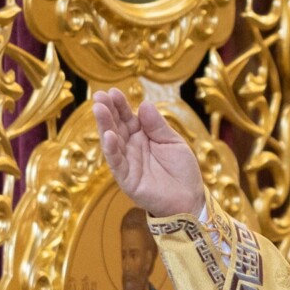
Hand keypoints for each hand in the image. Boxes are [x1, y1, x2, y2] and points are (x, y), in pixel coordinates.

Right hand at [92, 90, 206, 218]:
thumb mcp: (173, 141)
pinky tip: (108, 136)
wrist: (190, 198)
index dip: (120, 105)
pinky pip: (117, 163)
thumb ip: (157, 125)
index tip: (113, 92)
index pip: (128, 117)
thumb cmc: (182, 170)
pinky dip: (112, 149)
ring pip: (112, 142)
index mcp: (142, 136)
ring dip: (104, 126)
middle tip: (99, 96)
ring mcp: (127, 162)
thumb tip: (144, 104)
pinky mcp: (126, 179)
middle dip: (107, 111)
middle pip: (116, 126)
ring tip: (99, 110)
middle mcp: (131, 147)